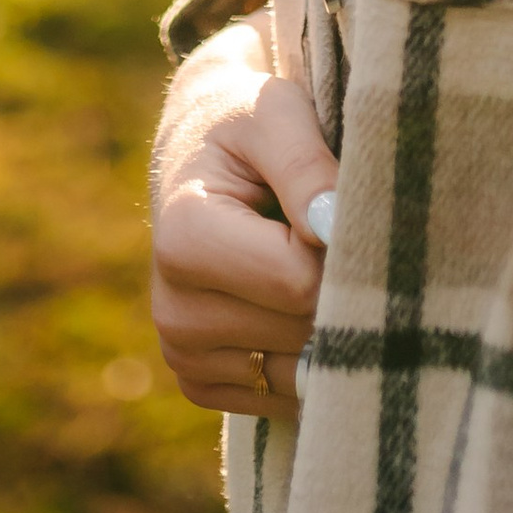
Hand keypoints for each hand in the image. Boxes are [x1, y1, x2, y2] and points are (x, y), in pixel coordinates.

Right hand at [148, 22, 339, 418]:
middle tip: (336, 236)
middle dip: (339, 287)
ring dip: (327, 327)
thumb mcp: (276, 115)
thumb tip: (335, 227)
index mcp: (185, 238)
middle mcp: (172, 310)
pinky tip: (296, 305)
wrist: (199, 158)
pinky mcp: (199, 383)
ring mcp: (183, 355)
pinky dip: (306, 358)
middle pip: (302, 330)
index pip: (300, 280)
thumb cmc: (247, 127)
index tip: (339, 205)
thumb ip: (307, 165)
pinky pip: (284, 396)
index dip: (339, 245)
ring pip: (299, 373)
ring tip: (314, 267)